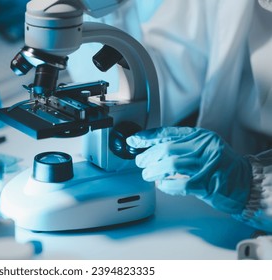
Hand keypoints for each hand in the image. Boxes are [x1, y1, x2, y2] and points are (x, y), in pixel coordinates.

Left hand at [126, 127, 252, 213]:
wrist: (246, 184)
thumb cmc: (221, 168)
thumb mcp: (203, 150)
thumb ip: (181, 148)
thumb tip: (151, 151)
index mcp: (201, 137)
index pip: (169, 132)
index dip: (148, 137)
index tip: (134, 140)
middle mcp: (205, 147)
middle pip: (167, 148)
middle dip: (148, 156)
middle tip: (140, 162)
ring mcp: (208, 164)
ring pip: (171, 164)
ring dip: (154, 171)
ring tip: (148, 175)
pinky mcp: (209, 183)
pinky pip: (180, 184)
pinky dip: (167, 186)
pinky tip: (163, 186)